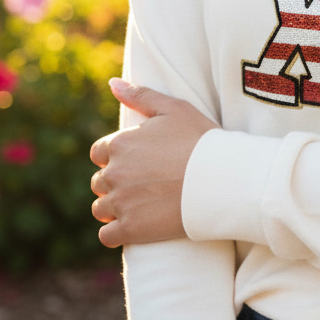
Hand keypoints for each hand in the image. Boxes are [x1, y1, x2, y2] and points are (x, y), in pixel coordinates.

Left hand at [90, 79, 216, 247]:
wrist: (221, 179)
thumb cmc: (200, 140)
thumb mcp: (174, 108)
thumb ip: (140, 95)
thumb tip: (112, 83)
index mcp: (120, 144)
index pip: (98, 152)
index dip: (115, 156)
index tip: (136, 161)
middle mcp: (114, 173)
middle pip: (99, 182)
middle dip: (115, 182)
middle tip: (142, 184)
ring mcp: (120, 203)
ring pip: (100, 209)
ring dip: (113, 208)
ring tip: (138, 205)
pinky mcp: (130, 230)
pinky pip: (107, 236)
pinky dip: (116, 233)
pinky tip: (133, 226)